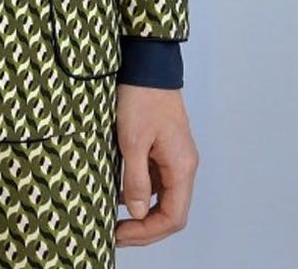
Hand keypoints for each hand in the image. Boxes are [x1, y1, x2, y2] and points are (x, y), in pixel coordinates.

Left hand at [114, 84, 198, 246]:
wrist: (147, 63)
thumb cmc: (142, 96)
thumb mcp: (132, 140)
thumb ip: (136, 180)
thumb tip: (138, 213)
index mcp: (181, 166)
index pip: (173, 217)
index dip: (148, 232)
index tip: (121, 234)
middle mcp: (182, 165)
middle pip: (170, 212)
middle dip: (144, 227)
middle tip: (117, 233)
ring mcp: (174, 156)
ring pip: (163, 197)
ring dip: (142, 211)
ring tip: (115, 216)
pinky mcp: (163, 147)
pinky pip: (156, 179)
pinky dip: (140, 190)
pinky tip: (119, 190)